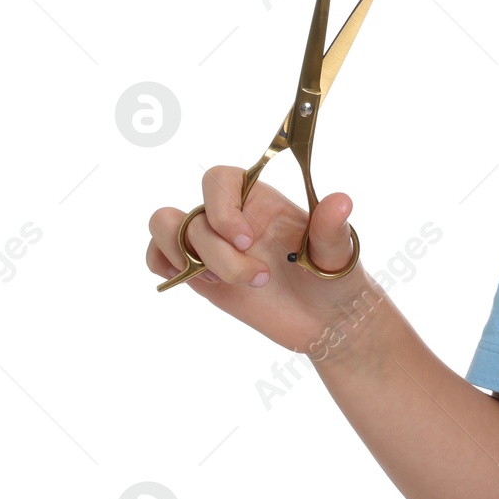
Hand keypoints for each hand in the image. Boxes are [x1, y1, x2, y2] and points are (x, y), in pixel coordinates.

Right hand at [146, 167, 380, 358]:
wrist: (325, 320)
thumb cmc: (333, 277)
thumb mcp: (338, 254)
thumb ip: (332, 228)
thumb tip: (341, 200)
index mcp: (262, 201)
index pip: (219, 178)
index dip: (221, 205)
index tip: (245, 239)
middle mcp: (232, 217)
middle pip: (194, 214)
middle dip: (217, 253)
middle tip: (259, 277)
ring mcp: (212, 245)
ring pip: (169, 228)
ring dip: (189, 259)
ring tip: (222, 282)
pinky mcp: (199, 273)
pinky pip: (157, 253)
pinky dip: (162, 263)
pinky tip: (196, 280)